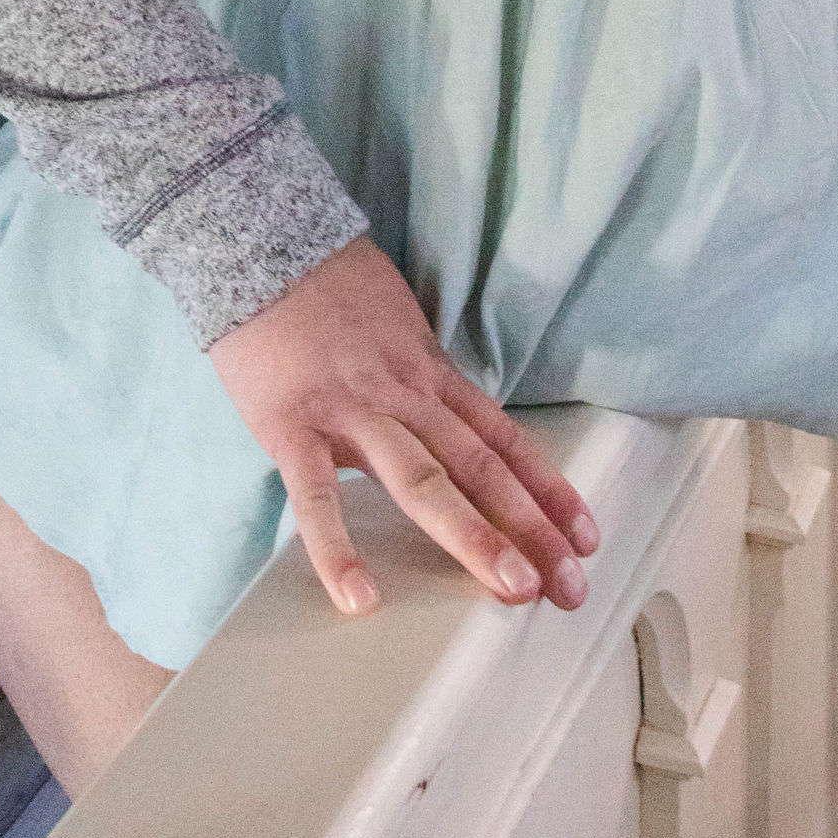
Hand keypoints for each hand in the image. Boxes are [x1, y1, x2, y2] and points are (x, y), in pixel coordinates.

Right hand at [206, 238, 597, 620]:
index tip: (585, 538)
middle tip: (568, 588)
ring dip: (471, 535)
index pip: (502, 438)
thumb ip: (418, 372)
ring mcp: (350, 410)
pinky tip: (360, 598)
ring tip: (510, 589)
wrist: (252, 239)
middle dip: (529, 528)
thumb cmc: (323, 285)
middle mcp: (403, 393)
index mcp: (428, 370)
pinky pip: (317, 496)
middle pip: (478, 466)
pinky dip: (338, 548)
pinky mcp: (292, 425)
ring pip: (422, 480)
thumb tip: (446, 418)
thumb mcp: (392, 320)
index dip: (548, 489)